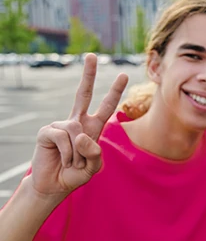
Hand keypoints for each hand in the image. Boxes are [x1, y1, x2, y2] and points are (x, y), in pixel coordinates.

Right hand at [29, 54, 127, 197]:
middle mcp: (77, 122)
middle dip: (88, 74)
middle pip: (84, 94)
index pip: (106, 106)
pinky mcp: (47, 131)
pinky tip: (62, 160)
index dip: (115, 91)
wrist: (54, 185)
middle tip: (92, 55)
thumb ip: (94, 154)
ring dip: (77, 154)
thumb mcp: (93, 167)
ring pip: (76, 132)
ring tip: (72, 163)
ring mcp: (61, 125)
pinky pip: (63, 138)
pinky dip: (67, 154)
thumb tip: (80, 134)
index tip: (124, 75)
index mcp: (93, 128)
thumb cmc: (75, 175)